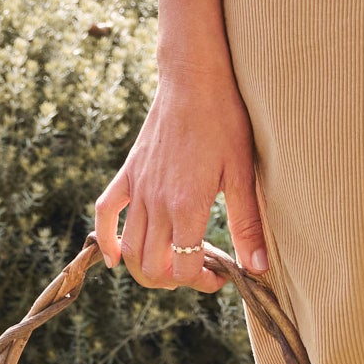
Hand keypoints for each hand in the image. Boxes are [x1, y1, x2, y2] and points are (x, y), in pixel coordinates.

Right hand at [94, 58, 269, 289]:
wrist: (194, 81)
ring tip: (171, 266)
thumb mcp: (242, 174)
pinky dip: (106, 239)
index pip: (185, 269)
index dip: (203, 283)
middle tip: (198, 270)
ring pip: (129, 249)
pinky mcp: (129, 174)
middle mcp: (157, 203)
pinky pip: (105, 213)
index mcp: (187, 207)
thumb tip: (257, 268)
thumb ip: (247, 224)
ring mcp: (139, 189)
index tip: (223, 275)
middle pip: (152, 267)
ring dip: (146, 269)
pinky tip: (115, 258)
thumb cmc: (225, 122)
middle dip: (175, 281)